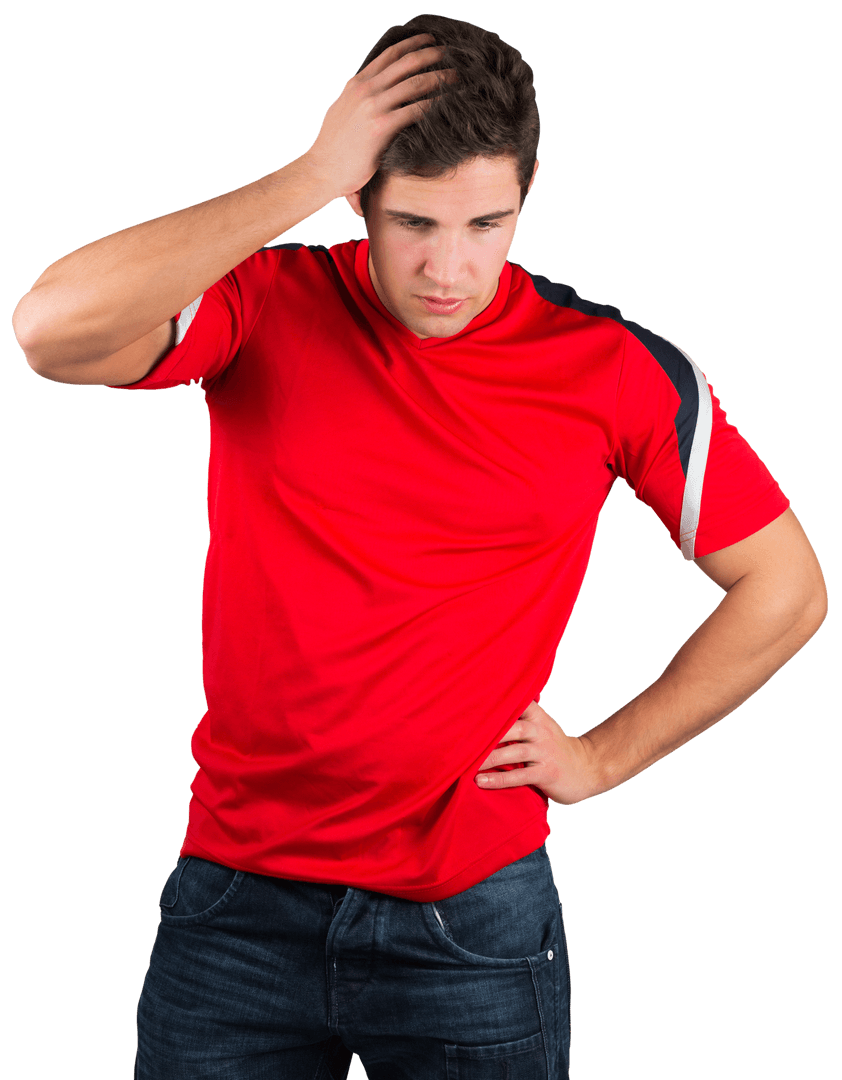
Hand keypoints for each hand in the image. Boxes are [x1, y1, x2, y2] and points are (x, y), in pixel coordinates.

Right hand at [303, 33, 457, 198]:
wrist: (321, 170)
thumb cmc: (334, 147)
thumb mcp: (343, 111)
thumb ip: (360, 98)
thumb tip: (374, 93)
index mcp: (357, 83)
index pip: (389, 54)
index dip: (413, 44)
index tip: (430, 40)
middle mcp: (365, 89)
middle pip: (406, 63)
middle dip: (432, 54)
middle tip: (451, 54)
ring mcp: (373, 107)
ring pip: (415, 84)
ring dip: (440, 77)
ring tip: (457, 77)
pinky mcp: (381, 128)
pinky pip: (415, 110)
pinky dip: (434, 105)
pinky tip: (448, 104)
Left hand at [474, 700, 599, 804]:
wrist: (588, 768)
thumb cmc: (555, 747)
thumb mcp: (542, 726)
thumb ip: (520, 718)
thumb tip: (485, 710)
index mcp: (538, 717)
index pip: (518, 703)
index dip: (496, 701)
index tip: (471, 702)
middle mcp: (541, 732)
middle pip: (512, 727)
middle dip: (487, 733)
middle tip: (461, 738)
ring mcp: (545, 752)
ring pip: (514, 752)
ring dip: (489, 758)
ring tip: (466, 764)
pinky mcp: (547, 773)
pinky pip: (520, 776)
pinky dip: (499, 779)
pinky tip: (481, 781)